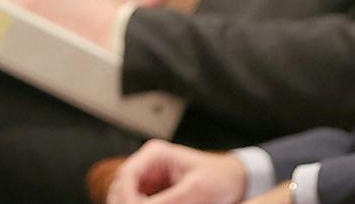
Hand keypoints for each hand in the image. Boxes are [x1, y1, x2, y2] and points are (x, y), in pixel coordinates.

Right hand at [107, 139, 246, 203]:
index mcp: (155, 154)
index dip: (125, 196)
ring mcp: (148, 181)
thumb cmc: (219, 179)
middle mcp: (147, 166)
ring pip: (125, 199)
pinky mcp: (153, 195)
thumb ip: (168, 201)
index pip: (126, 175)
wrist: (234, 182)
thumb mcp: (197, 191)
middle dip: (126, 203)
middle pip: (120, 189)